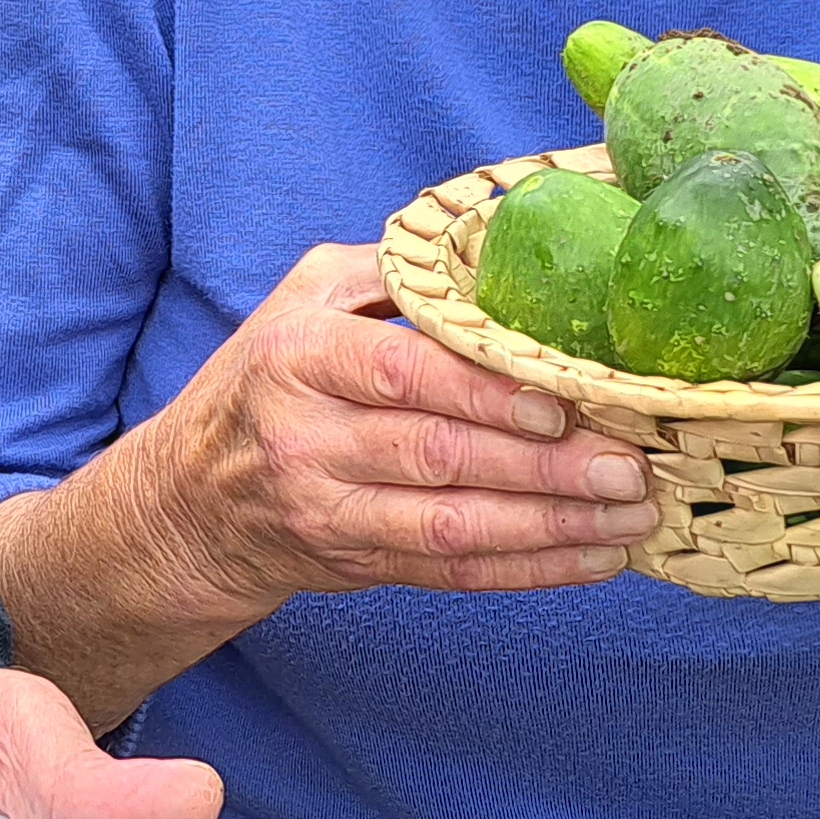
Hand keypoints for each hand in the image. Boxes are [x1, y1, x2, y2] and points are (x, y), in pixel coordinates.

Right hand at [146, 243, 662, 610]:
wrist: (189, 502)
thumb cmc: (266, 381)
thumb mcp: (303, 300)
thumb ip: (391, 273)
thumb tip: (499, 244)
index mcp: (301, 357)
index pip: (400, 373)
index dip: (482, 394)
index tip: (560, 403)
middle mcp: (308, 437)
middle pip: (437, 455)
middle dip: (542, 467)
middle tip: (628, 465)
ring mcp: (331, 511)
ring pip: (452, 527)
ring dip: (552, 526)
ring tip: (631, 514)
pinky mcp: (358, 565)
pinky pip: (453, 574)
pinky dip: (531, 570)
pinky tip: (596, 558)